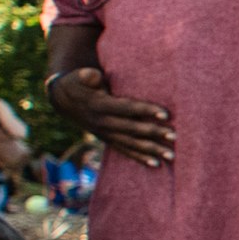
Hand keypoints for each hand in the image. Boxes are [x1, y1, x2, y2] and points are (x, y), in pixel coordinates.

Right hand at [53, 65, 173, 167]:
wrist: (63, 100)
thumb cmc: (77, 83)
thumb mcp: (79, 76)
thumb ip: (87, 76)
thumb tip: (93, 75)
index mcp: (100, 106)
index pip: (127, 109)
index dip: (146, 110)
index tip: (166, 114)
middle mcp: (103, 123)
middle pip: (133, 129)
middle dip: (154, 133)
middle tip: (175, 136)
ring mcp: (106, 134)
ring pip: (132, 144)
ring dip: (152, 150)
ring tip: (171, 155)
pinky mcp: (108, 140)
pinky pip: (125, 151)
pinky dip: (140, 158)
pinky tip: (156, 164)